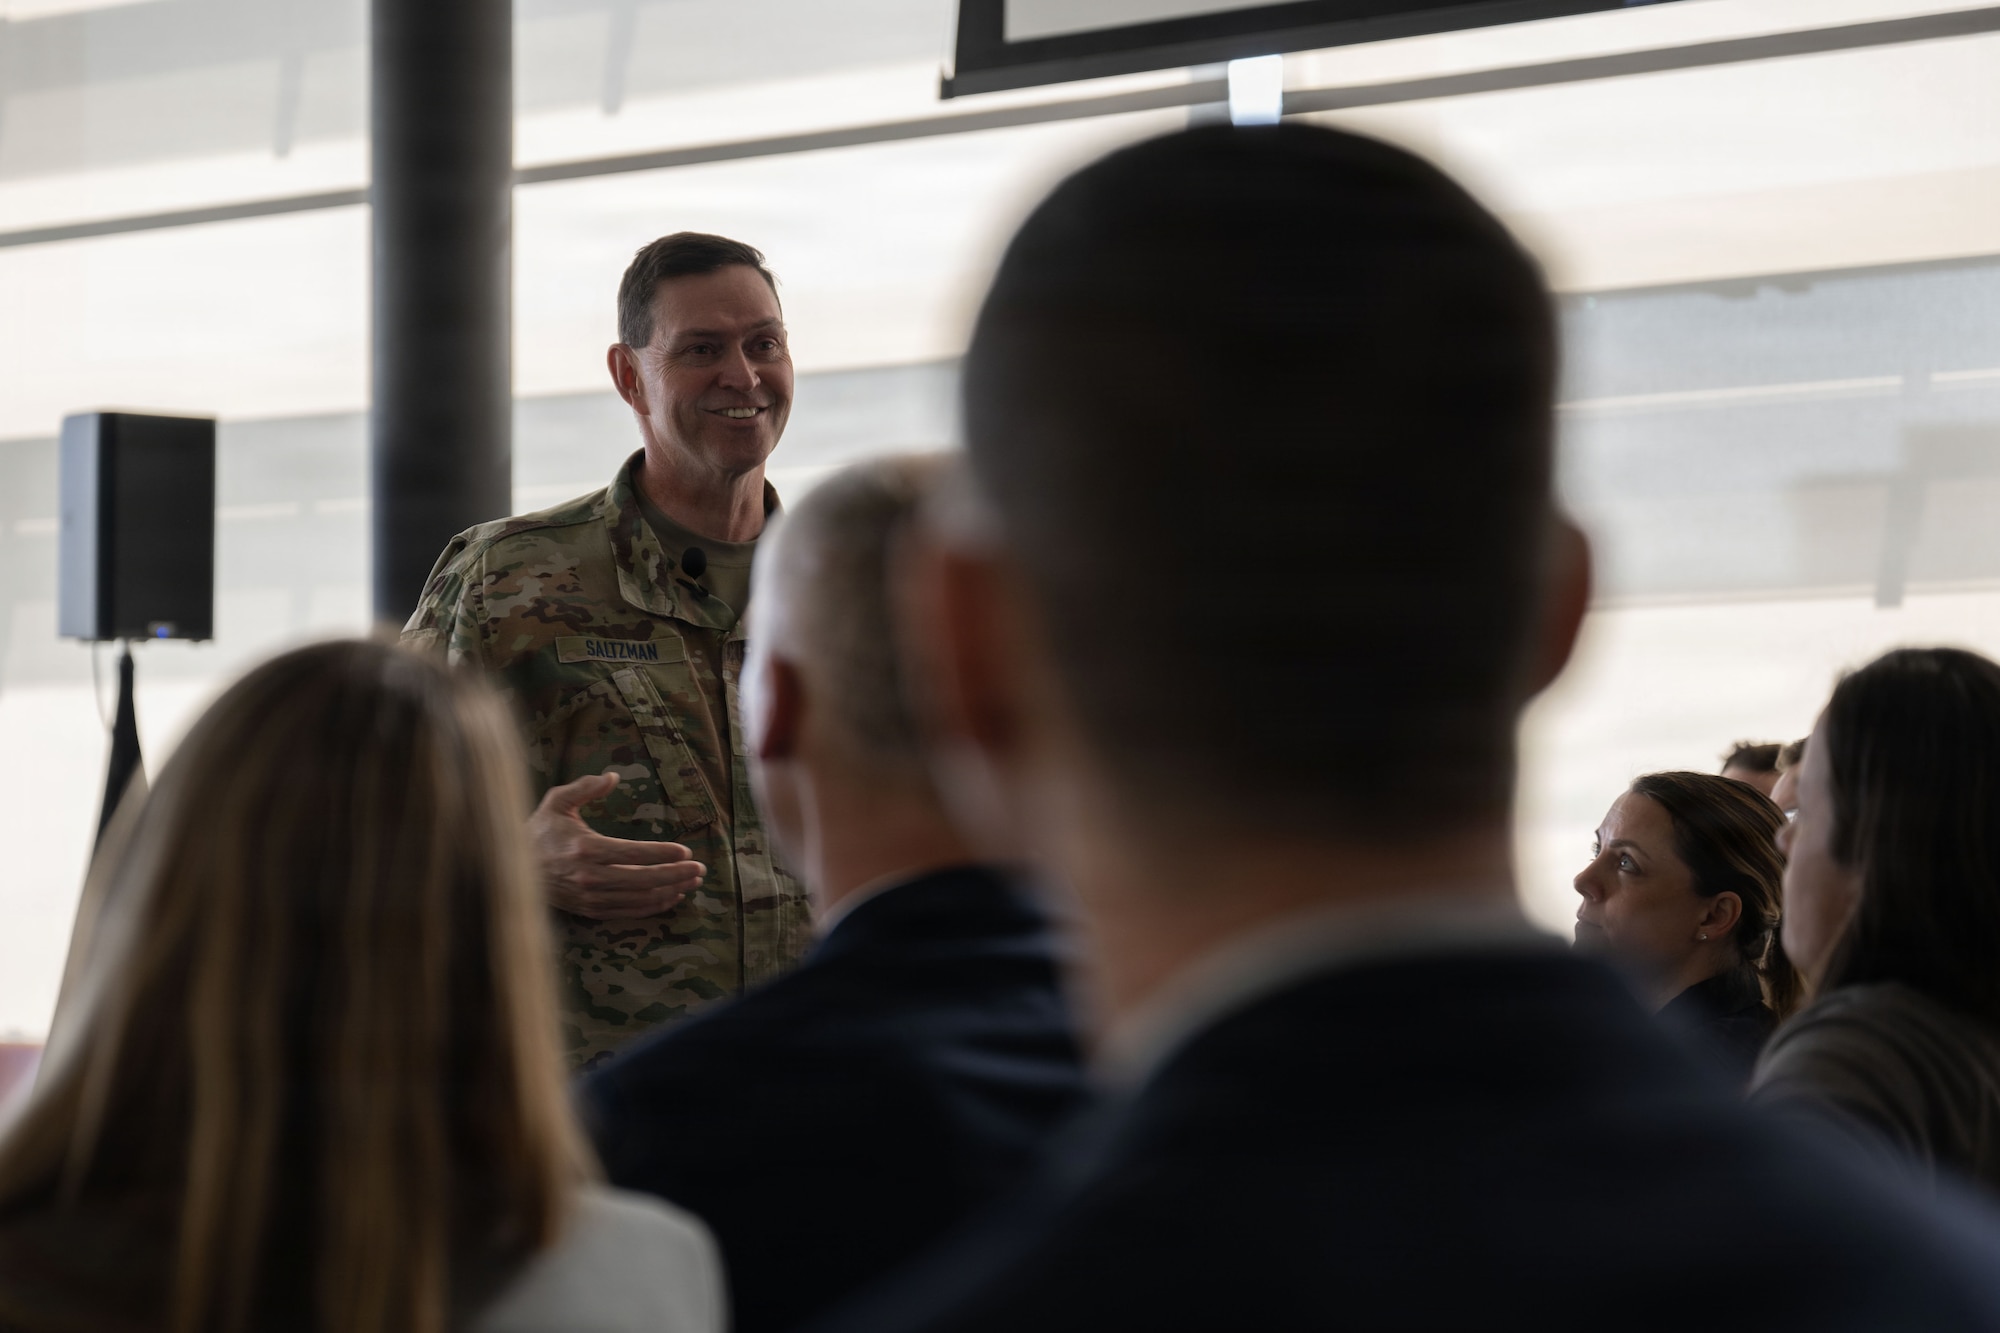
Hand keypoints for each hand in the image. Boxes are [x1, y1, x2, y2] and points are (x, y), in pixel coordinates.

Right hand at [530, 772, 705, 919]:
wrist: (510, 870)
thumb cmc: (539, 831)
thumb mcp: (556, 802)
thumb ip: (584, 787)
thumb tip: (613, 776)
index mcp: (584, 848)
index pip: (632, 853)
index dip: (662, 854)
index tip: (685, 852)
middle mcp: (589, 876)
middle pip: (642, 879)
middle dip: (676, 875)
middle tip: (700, 870)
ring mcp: (590, 897)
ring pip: (639, 899)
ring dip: (670, 891)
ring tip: (693, 883)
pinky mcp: (589, 910)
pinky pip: (628, 912)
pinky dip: (652, 907)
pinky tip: (671, 897)